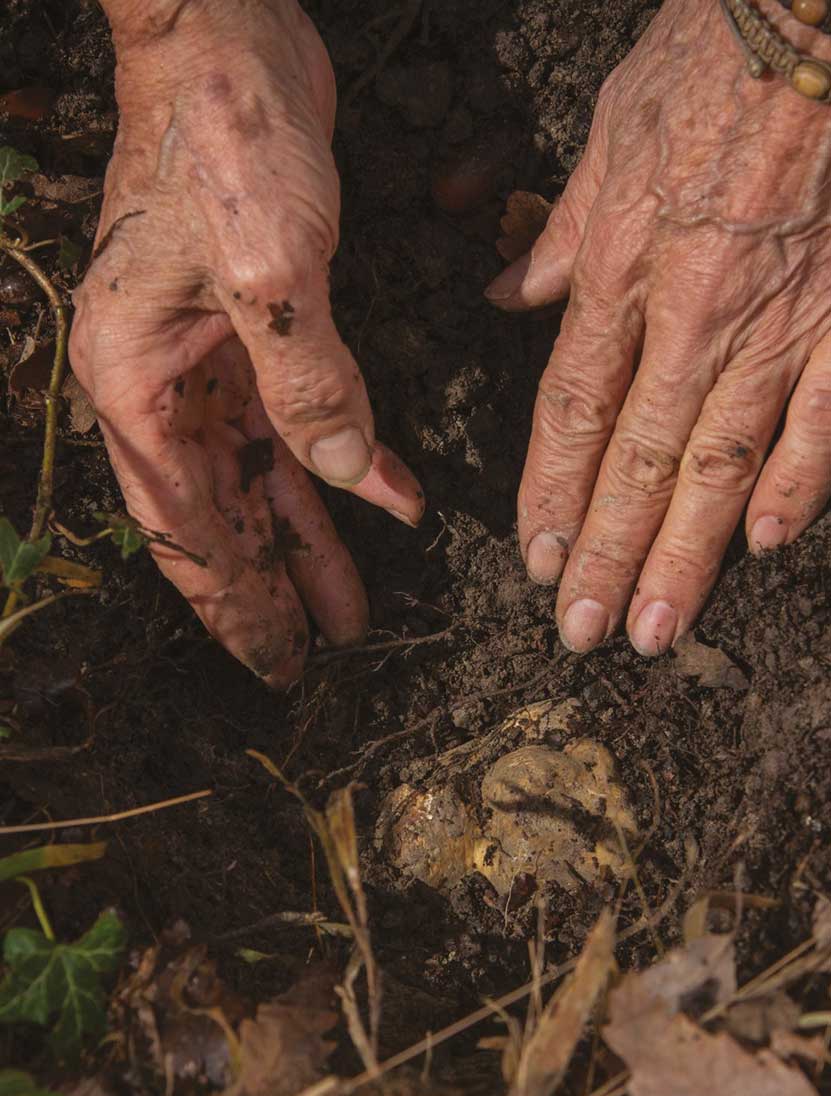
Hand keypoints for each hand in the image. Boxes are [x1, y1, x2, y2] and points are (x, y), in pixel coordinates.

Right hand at [70, 0, 423, 687]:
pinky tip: (389, 498)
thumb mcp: (269, 268)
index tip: (273, 666)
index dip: (233, 602)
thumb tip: (349, 482)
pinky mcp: (258, 331)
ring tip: (352, 612)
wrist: (228, 41)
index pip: (185, 526)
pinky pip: (301, 421)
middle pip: (220, 517)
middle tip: (312, 662)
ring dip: (311, 544)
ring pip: (263, 479)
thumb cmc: (222, 140)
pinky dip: (347, 463)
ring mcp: (210, 360)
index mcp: (138, 385)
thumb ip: (307, 385)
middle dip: (269, 592)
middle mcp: (164, 385)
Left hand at [487, 0, 830, 655]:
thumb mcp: (609, 134)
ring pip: (722, 461)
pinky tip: (764, 543)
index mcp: (624, 268)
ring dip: (685, 553)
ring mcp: (780, 320)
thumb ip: (563, 232)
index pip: (573, 409)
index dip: (550, 492)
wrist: (814, 15)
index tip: (534, 559)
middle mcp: (693, 314)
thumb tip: (510, 293)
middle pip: (638, 459)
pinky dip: (797, 482)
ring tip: (653, 626)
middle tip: (580, 632)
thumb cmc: (711, 59)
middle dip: (605, 553)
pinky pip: (826, 416)